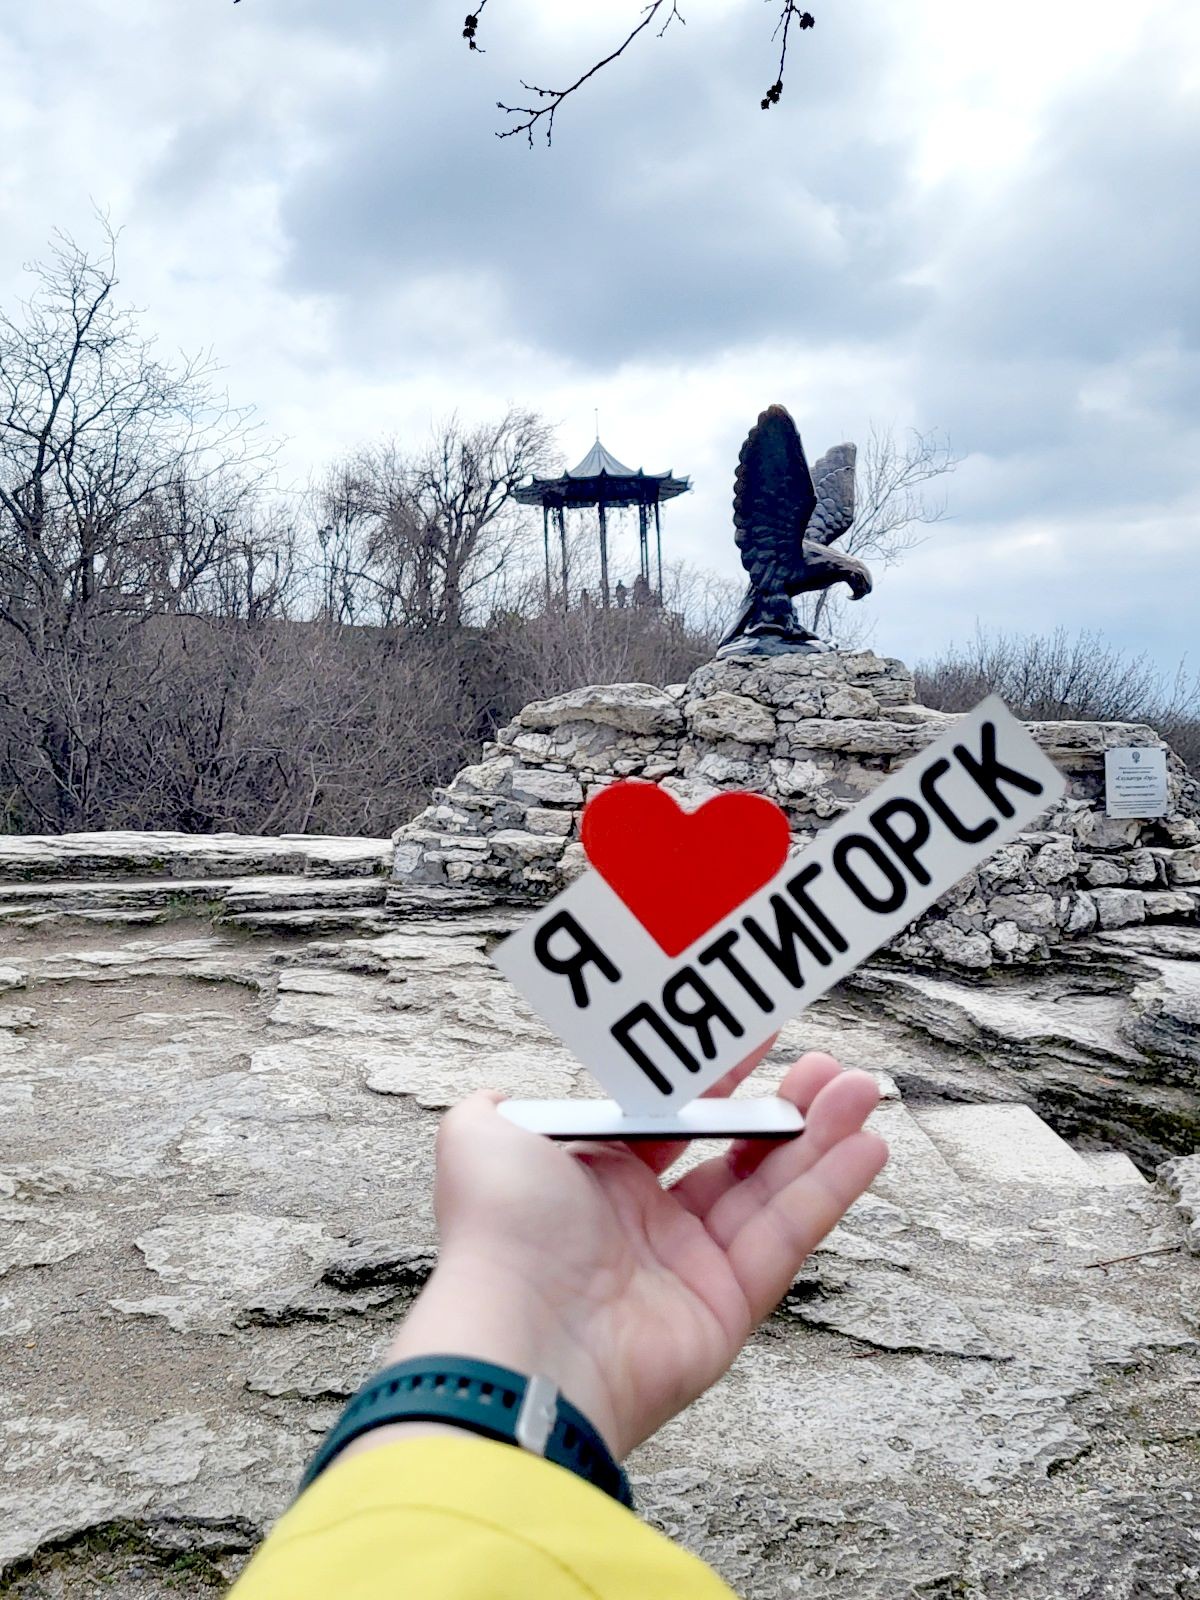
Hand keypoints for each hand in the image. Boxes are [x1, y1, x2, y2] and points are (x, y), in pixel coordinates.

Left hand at [383, 1049, 886, 1459]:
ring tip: (861, 1092)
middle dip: (784, 1108)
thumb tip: (496, 1097)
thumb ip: (493, 1110)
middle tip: (828, 1069)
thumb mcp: (479, 1139)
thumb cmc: (502, 1236)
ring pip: (770, 1191)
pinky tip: (864, 1148)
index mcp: (592, 1179)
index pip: (672, 1116)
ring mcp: (686, 1267)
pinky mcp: (725, 1307)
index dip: (717, 1076)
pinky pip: (787, 1240)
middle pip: (733, 1153)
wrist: (525, 1337)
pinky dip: (828, 1194)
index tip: (758, 1034)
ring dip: (819, 1140)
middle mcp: (642, 1222)